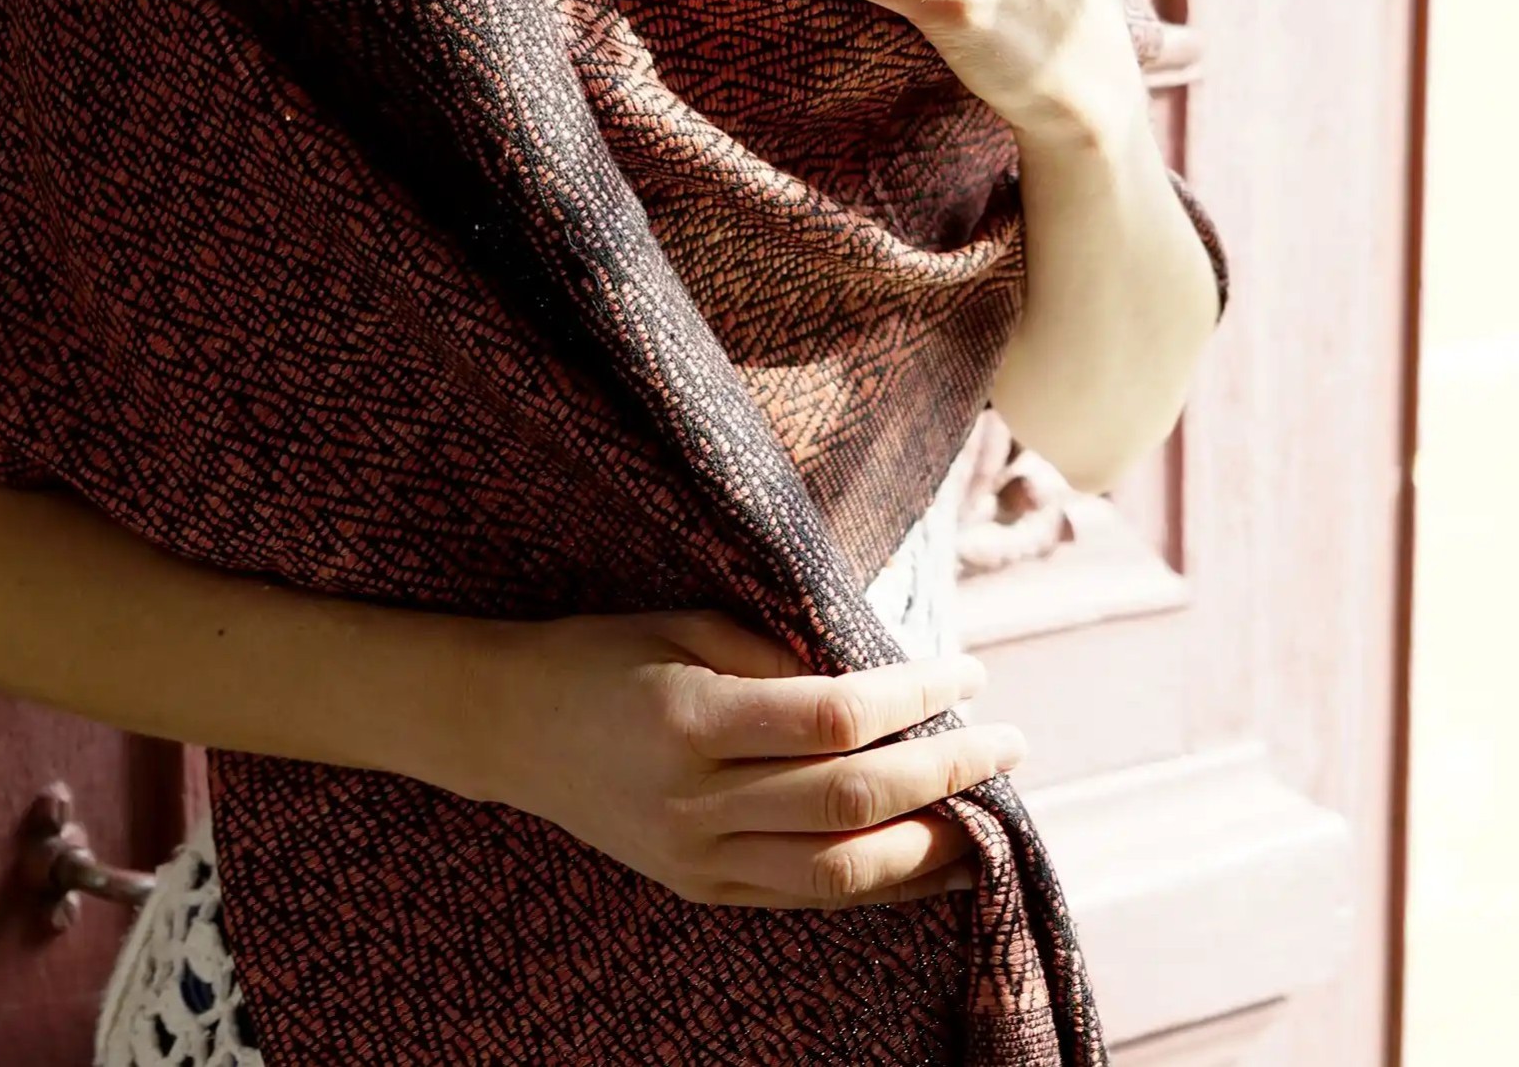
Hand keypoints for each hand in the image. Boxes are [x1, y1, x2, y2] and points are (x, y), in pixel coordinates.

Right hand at [465, 609, 1023, 908]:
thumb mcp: (683, 623)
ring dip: (935, 845)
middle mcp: (697, 800)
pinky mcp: (704, 888)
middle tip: (1010, 741)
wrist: (509, 727)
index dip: (915, 698)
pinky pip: (813, 895)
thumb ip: (779, 652)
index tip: (969, 672)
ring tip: (994, 813)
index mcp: (692, 718)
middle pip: (854, 798)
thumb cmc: (603, 655)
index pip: (836, 718)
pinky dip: (886, 881)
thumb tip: (883, 683)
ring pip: (845, 871)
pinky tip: (936, 859)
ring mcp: (700, 856)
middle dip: (949, 771)